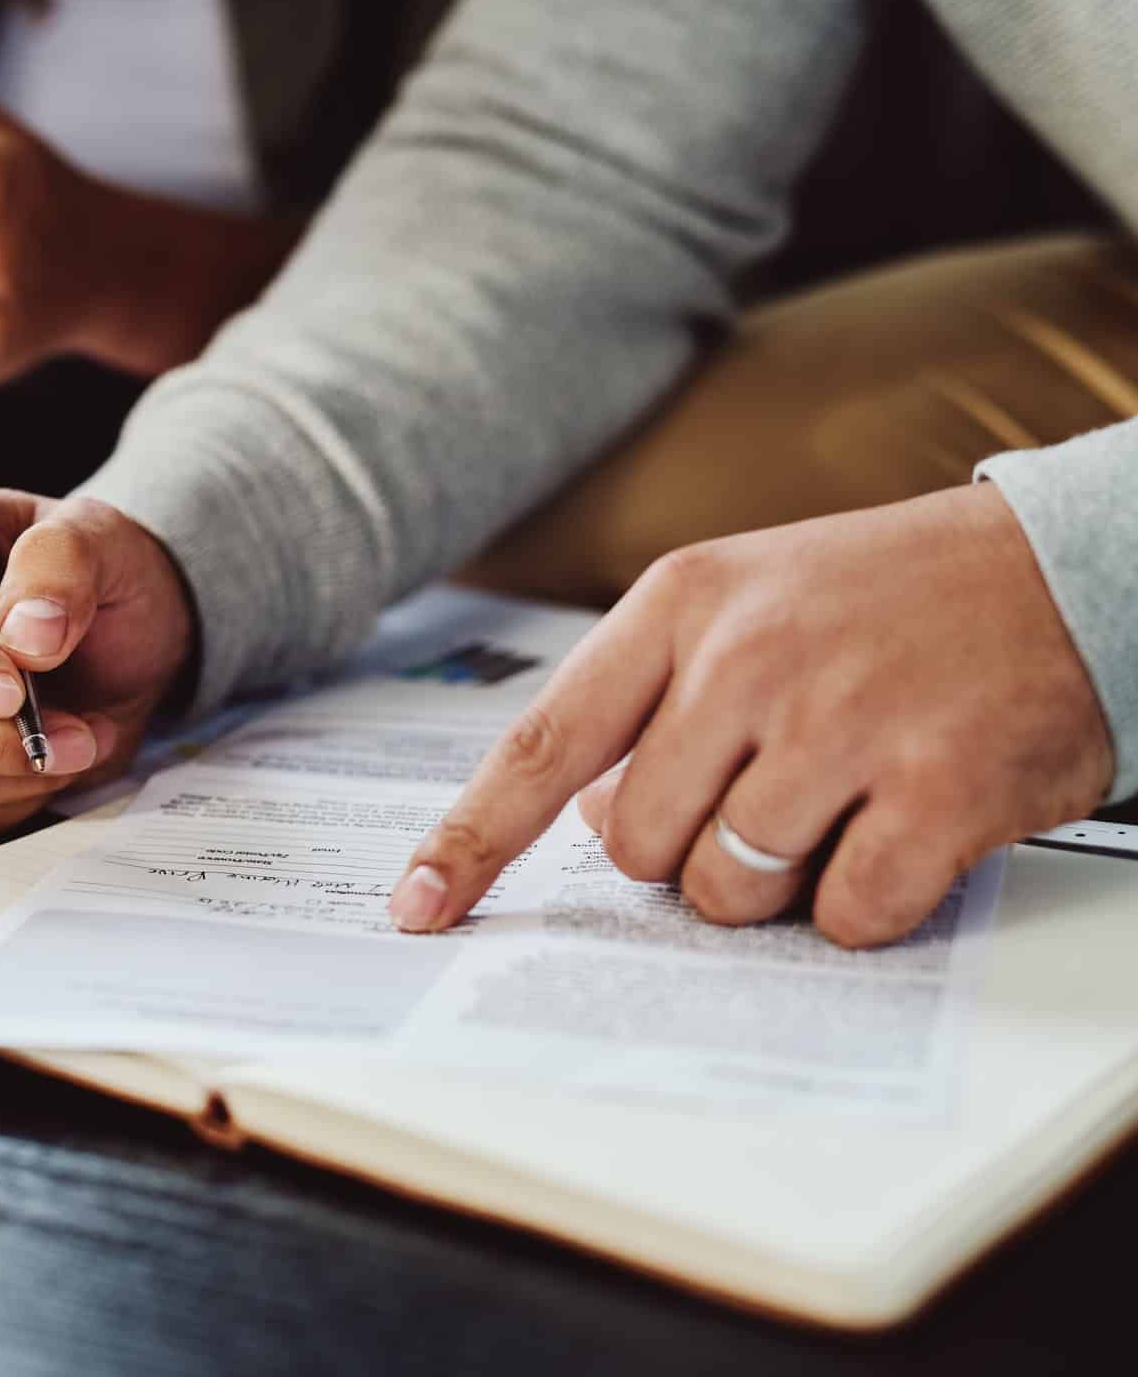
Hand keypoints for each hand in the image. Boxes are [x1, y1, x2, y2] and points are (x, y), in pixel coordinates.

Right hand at [0, 485, 193, 840]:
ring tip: (78, 741)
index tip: (11, 687)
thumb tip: (27, 636)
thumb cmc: (89, 575)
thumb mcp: (100, 538)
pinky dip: (5, 803)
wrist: (111, 641)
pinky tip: (48, 764)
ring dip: (6, 775)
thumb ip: (63, 564)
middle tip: (67, 732)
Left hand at [391, 484, 1112, 946]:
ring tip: (838, 801)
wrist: (1067, 570)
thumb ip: (648, 704)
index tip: (418, 906)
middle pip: (634, 844)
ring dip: (772, 880)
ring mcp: (843, 723)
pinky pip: (842, 916)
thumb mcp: (745, 605)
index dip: (471, 840)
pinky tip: (901, 829)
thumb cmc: (883, 600)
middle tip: (764, 793)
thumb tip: (581, 821)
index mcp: (680, 605)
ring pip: (727, 890)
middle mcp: (749, 658)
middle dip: (684, 851)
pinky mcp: (939, 791)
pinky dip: (863, 901)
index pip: (540, 744)